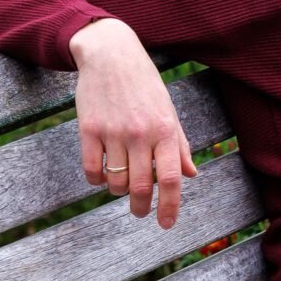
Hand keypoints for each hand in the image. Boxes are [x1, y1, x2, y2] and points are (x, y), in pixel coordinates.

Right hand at [68, 17, 198, 230]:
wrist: (111, 55)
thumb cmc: (145, 85)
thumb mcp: (169, 111)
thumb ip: (179, 145)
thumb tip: (191, 175)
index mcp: (165, 130)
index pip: (170, 179)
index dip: (169, 206)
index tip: (166, 224)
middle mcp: (140, 133)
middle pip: (140, 186)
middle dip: (140, 207)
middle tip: (140, 212)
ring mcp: (113, 132)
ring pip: (115, 182)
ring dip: (118, 192)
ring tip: (121, 186)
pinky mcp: (88, 129)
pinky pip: (92, 170)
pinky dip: (97, 180)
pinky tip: (102, 176)